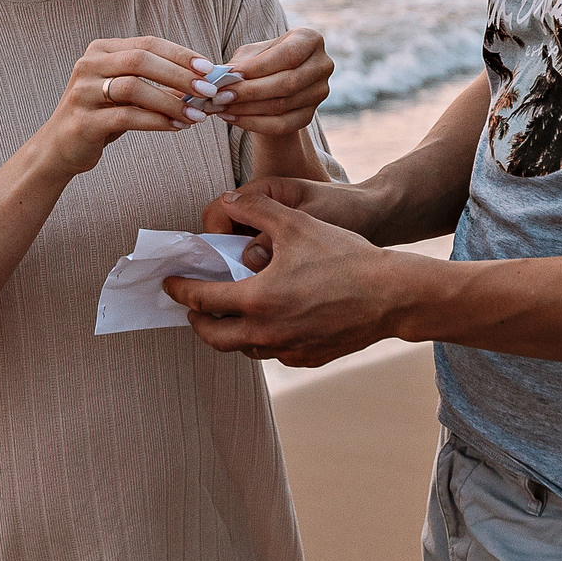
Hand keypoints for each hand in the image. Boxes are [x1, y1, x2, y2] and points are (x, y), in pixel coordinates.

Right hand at [31, 36, 208, 178]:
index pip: (147, 43)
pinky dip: (156, 121)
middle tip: (208, 90)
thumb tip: (202, 80)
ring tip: (197, 115)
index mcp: (100, 51)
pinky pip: (127, 117)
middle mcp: (88, 65)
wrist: (59, 148)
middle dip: (179, 74)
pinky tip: (176, 127)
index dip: (180, 54)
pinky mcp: (84, 121)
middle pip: (141, 60)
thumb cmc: (100, 116)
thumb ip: (156, 83)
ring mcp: (83, 92)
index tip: (209, 68)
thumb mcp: (127, 94)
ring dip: (171, 101)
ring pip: (134, 87)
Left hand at [165, 185, 413, 366]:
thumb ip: (256, 209)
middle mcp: (267, 332)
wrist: (391, 295)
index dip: (181, 290)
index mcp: (256, 300)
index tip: (170, 284)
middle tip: (192, 308)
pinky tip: (271, 322)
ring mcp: (288, 350)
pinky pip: (274, 352)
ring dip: (231, 332)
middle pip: (214, 337)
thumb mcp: (296, 223)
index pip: (202, 300)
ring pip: (245, 348)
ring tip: (231, 313)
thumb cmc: (344, 256)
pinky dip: (263, 339)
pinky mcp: (309, 358)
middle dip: (198, 322)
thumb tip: (228, 202)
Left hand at [197, 28, 330, 136]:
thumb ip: (241, 63)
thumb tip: (222, 76)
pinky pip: (282, 125)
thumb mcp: (251, 54)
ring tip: (221, 107)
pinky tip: (233, 118)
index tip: (229, 75)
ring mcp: (320, 92)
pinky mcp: (311, 115)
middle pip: (287, 83)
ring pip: (283, 105)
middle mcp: (322, 65)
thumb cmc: (261, 61)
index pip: (288, 54)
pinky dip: (254, 124)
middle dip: (250, 91)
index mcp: (310, 40)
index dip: (258, 67)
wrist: (274, 83)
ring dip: (248, 109)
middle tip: (220, 96)